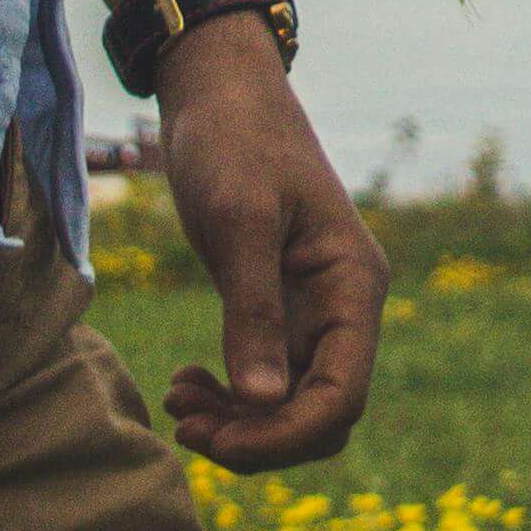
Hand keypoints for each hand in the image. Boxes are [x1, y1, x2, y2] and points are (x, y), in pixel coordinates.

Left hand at [146, 26, 383, 471]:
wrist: (219, 92)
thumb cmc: (233, 141)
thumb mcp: (238, 222)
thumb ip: (252, 311)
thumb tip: (262, 402)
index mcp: (353, 286)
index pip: (342, 397)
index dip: (285, 436)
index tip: (217, 438)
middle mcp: (343, 308)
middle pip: (321, 415)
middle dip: (257, 436)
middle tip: (183, 423)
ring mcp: (312, 312)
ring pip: (290, 405)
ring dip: (237, 422)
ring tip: (176, 402)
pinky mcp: (277, 309)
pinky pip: (266, 380)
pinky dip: (229, 395)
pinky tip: (185, 382)